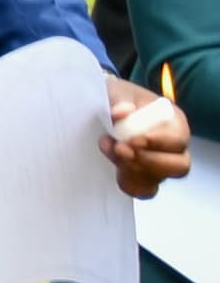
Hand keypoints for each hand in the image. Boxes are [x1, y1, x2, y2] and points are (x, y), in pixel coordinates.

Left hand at [104, 77, 190, 198]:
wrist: (104, 108)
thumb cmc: (118, 98)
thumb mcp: (116, 92)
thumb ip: (119, 100)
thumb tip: (122, 112)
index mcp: (174, 122)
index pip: (178, 139)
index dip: (158, 143)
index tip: (133, 140)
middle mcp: (173, 147)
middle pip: (179, 166)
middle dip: (149, 161)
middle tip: (120, 149)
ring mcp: (159, 164)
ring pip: (159, 180)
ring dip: (134, 171)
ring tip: (111, 152)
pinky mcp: (143, 176)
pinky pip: (144, 190)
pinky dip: (130, 184)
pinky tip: (114, 171)